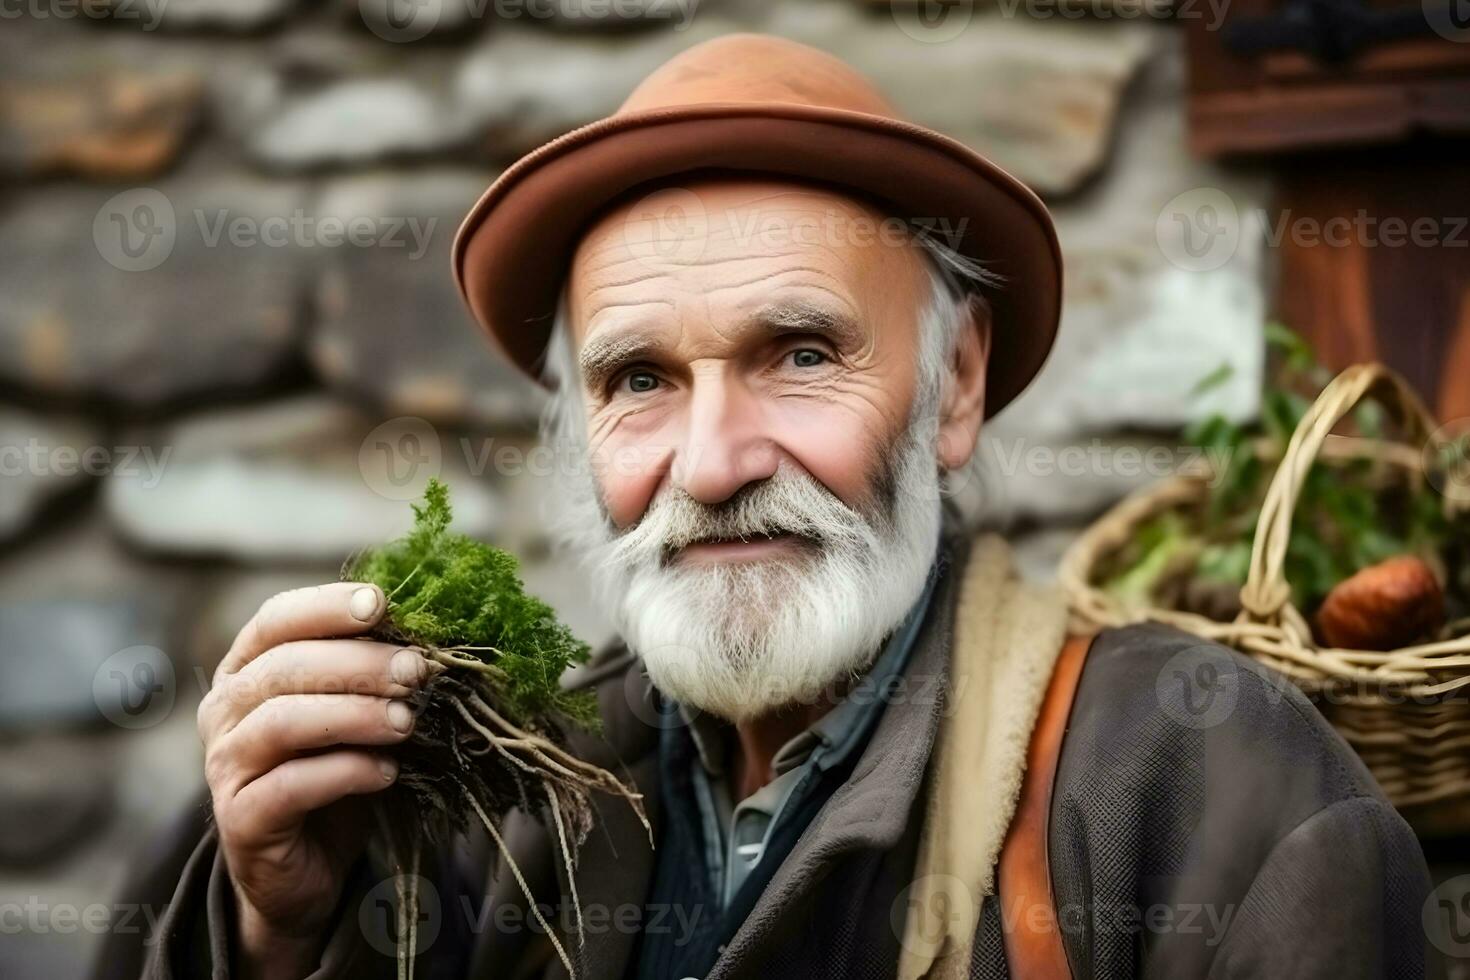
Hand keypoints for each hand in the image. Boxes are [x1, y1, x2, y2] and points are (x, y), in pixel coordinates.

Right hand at [197, 583, 426, 977]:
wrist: (304, 863)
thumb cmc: (331, 767)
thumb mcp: (350, 710)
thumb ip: (369, 673)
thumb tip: (427, 635)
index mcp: (245, 669)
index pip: (276, 620)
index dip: (326, 607)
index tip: (382, 604)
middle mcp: (224, 710)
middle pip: (284, 667)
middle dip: (358, 663)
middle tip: (416, 670)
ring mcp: (225, 765)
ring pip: (283, 722)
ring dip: (354, 715)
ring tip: (406, 721)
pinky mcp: (240, 818)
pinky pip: (290, 786)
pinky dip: (345, 772)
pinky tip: (386, 772)